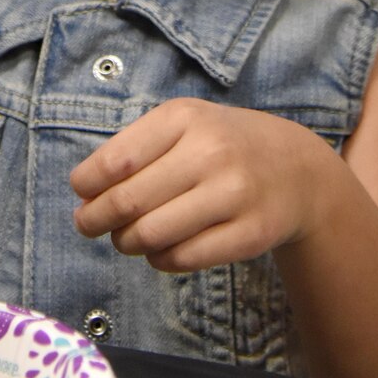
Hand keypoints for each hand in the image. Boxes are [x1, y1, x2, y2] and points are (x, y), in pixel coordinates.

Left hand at [70, 97, 337, 272]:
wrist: (297, 169)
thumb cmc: (222, 145)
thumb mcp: (184, 125)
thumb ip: (135, 149)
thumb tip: (84, 193)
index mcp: (185, 118)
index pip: (117, 159)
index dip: (87, 184)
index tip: (80, 194)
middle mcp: (211, 153)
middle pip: (128, 202)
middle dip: (96, 220)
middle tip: (88, 225)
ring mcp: (234, 195)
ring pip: (152, 235)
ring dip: (126, 242)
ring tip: (126, 237)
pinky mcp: (250, 234)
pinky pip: (182, 259)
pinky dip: (158, 259)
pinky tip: (160, 248)